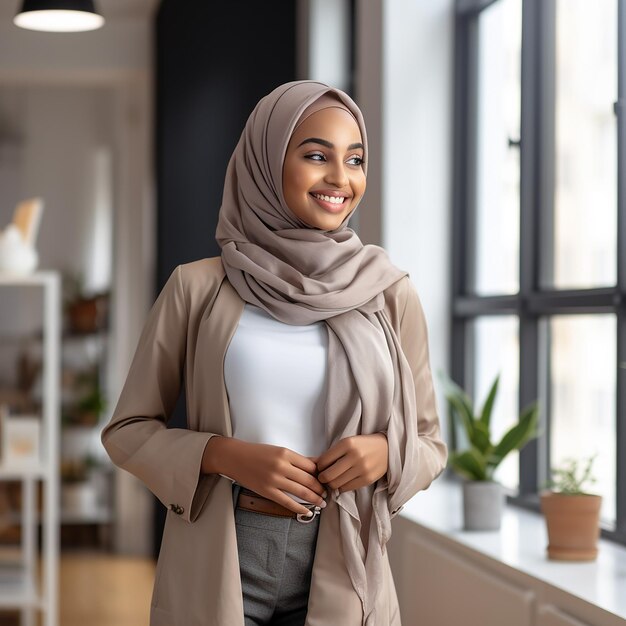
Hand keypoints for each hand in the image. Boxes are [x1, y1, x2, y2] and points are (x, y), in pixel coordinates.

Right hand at [208, 438, 326, 515]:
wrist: (234, 457)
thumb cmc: (257, 452)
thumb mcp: (279, 450)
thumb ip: (297, 459)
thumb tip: (316, 464)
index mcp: (286, 453)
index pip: (311, 466)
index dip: (322, 474)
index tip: (328, 479)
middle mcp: (281, 466)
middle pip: (309, 479)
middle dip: (321, 488)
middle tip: (328, 493)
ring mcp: (274, 480)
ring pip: (301, 491)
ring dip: (314, 499)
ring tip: (322, 503)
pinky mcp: (267, 491)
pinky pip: (287, 502)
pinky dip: (299, 508)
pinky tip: (308, 512)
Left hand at [314, 433, 387, 493]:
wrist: (387, 448)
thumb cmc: (364, 445)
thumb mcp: (348, 442)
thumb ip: (333, 453)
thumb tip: (315, 465)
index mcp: (347, 443)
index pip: (323, 461)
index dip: (318, 467)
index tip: (319, 468)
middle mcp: (354, 456)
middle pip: (328, 475)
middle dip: (322, 478)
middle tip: (322, 476)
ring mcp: (362, 469)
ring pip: (336, 484)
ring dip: (331, 484)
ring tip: (333, 479)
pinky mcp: (367, 479)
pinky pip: (346, 488)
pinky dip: (341, 487)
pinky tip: (342, 481)